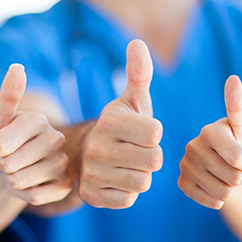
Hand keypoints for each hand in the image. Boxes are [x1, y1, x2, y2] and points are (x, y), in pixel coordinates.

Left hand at [0, 64, 72, 204]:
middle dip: (2, 167)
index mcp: (39, 120)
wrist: (13, 169)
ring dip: (11, 182)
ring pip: (21, 181)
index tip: (0, 145)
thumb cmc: (3, 142)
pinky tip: (30, 185)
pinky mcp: (65, 186)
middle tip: (8, 161)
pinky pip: (34, 197)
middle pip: (11, 164)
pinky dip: (24, 195)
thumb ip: (7, 96)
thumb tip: (17, 67)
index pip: (2, 144)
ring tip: (17, 172)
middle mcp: (56, 139)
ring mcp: (63, 163)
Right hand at [79, 39, 163, 207]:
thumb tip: (137, 42)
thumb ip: (139, 73)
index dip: (154, 134)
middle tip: (135, 151)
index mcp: (109, 121)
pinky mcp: (91, 196)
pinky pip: (128, 199)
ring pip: (143, 182)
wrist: (85, 155)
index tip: (140, 131)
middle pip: (154, 160)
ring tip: (126, 165)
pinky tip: (115, 180)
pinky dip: (127, 192)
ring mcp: (92, 173)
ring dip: (140, 175)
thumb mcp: (131, 100)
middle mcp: (97, 147)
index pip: (156, 133)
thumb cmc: (120, 126)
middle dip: (150, 157)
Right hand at [178, 75, 241, 208]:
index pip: (239, 160)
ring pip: (223, 193)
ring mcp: (185, 166)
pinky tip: (215, 185)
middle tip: (234, 168)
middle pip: (234, 178)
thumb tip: (233, 78)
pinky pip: (212, 202)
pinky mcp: (182, 184)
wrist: (226, 165)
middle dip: (241, 177)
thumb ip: (238, 106)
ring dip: (231, 189)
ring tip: (226, 176)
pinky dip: (219, 198)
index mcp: (208, 131)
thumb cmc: (238, 141)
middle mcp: (192, 147)